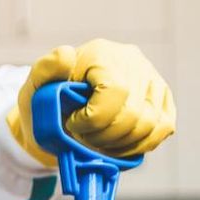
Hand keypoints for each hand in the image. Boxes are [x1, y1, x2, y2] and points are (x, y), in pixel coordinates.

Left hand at [8, 39, 175, 165]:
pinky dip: (140, 145)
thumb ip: (45, 70)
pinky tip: (118, 146)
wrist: (58, 111)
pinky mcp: (162, 98)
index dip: (93, 119)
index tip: (72, 123)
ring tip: (98, 141)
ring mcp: (151, 78)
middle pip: (134, 113)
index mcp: (101, 54)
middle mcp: (132, 61)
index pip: (115, 92)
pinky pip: (163, 128)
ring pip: (151, 124)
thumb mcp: (36, 86)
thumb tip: (65, 55)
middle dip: (104, 136)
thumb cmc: (46, 100)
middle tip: (84, 136)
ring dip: (121, 144)